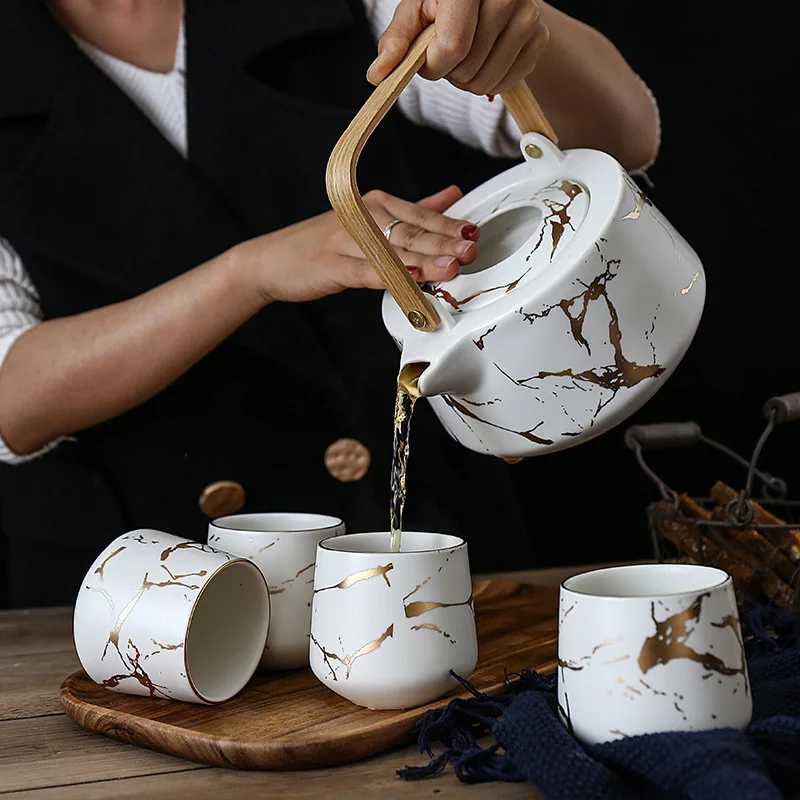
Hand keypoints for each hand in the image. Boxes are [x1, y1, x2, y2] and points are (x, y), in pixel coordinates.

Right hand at [236, 185, 480, 303]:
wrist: (269, 260)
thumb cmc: (322, 243)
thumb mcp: (368, 220)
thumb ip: (413, 211)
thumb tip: (450, 197)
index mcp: (373, 203)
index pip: (418, 214)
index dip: (448, 224)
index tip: (473, 233)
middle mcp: (362, 216)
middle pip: (410, 230)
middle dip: (444, 241)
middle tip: (471, 249)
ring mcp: (347, 240)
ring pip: (393, 250)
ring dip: (425, 259)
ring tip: (451, 266)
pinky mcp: (334, 265)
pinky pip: (367, 270)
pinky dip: (390, 275)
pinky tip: (410, 279)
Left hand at [367, 0, 548, 95]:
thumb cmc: (443, 3)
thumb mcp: (415, 12)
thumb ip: (396, 42)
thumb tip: (377, 75)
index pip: (453, 46)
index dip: (435, 65)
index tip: (429, 60)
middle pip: (468, 67)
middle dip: (450, 73)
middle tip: (450, 54)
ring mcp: (529, 12)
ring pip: (487, 81)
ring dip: (469, 81)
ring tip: (466, 57)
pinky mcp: (540, 36)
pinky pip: (507, 83)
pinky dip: (490, 82)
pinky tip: (485, 60)